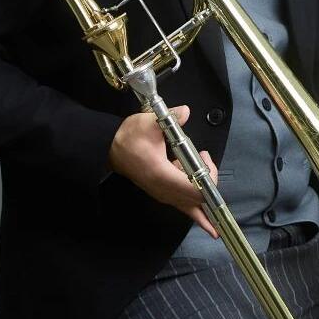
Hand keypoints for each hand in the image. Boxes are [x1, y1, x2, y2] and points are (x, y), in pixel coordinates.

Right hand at [108, 105, 220, 237]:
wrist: (110, 148)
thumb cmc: (128, 138)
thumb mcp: (148, 122)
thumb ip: (170, 117)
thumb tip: (185, 112)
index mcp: (162, 175)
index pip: (195, 190)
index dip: (208, 177)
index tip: (204, 157)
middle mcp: (163, 190)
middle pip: (197, 200)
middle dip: (208, 180)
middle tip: (204, 158)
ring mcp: (162, 195)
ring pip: (190, 206)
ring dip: (200, 188)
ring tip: (196, 162)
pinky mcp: (160, 194)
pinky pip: (182, 204)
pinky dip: (192, 197)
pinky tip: (187, 173)